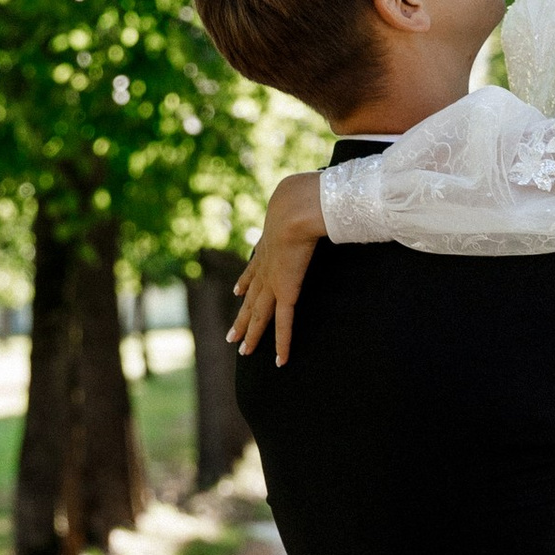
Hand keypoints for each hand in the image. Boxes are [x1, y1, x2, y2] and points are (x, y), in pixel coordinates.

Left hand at [232, 171, 324, 363]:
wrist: (295, 207)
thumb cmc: (304, 199)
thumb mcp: (303, 200)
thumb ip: (310, 203)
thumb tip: (323, 193)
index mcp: (269, 246)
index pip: (254, 269)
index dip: (245, 281)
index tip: (238, 290)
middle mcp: (265, 266)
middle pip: (251, 297)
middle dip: (241, 317)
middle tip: (231, 335)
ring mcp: (272, 281)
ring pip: (258, 315)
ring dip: (250, 333)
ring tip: (242, 350)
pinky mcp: (285, 291)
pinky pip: (283, 325)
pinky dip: (282, 344)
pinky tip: (280, 361)